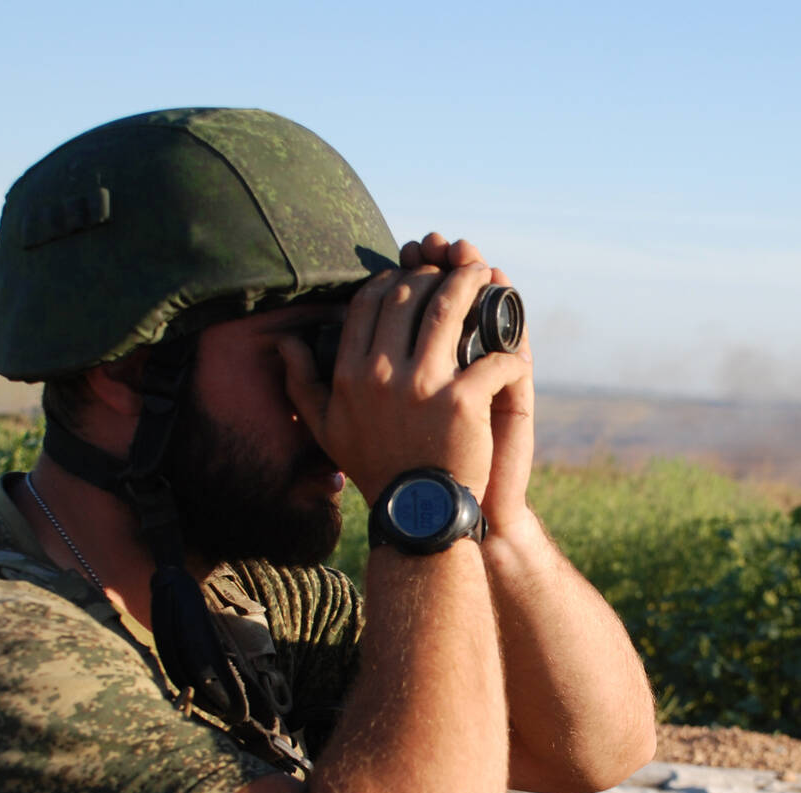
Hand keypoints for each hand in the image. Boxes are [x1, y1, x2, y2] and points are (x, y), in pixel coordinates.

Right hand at [280, 244, 528, 505]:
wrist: (417, 515)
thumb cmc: (375, 470)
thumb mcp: (326, 430)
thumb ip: (302, 383)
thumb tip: (285, 343)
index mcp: (351, 374)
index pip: (370, 303)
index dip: (393, 279)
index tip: (412, 275)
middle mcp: (382, 374)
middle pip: (410, 297)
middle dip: (435, 274)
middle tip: (455, 268)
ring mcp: (423, 387)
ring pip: (450, 312)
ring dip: (471, 285)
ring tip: (487, 276)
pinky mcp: (462, 403)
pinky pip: (492, 360)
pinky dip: (508, 352)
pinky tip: (515, 350)